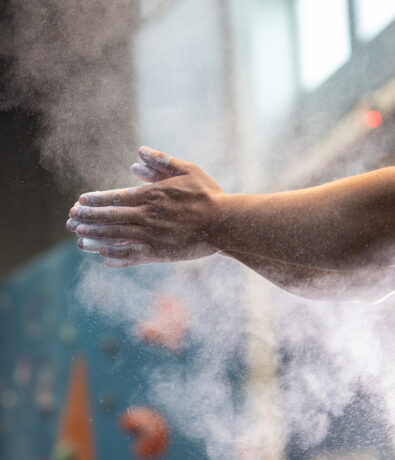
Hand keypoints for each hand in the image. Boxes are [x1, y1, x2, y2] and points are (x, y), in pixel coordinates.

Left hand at [68, 146, 225, 266]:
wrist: (225, 224)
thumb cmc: (208, 195)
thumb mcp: (188, 170)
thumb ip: (162, 161)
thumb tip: (138, 154)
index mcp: (152, 195)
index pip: (116, 198)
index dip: (96, 201)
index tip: (79, 202)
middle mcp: (147, 216)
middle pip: (110, 218)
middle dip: (88, 219)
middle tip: (70, 221)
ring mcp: (151, 236)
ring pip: (116, 237)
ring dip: (95, 238)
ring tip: (78, 239)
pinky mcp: (159, 253)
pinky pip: (132, 257)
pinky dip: (116, 258)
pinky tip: (103, 259)